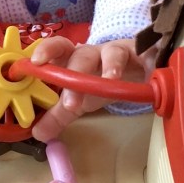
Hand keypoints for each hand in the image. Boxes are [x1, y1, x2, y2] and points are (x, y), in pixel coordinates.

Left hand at [28, 37, 146, 141]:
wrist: (133, 70)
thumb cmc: (99, 82)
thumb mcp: (78, 101)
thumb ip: (57, 116)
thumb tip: (37, 133)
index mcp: (72, 61)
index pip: (56, 49)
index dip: (45, 51)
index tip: (34, 63)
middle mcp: (92, 53)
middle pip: (81, 55)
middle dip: (76, 74)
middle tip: (71, 104)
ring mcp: (117, 53)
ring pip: (112, 53)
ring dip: (110, 67)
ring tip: (111, 81)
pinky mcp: (141, 55)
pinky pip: (143, 56)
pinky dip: (147, 62)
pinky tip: (148, 72)